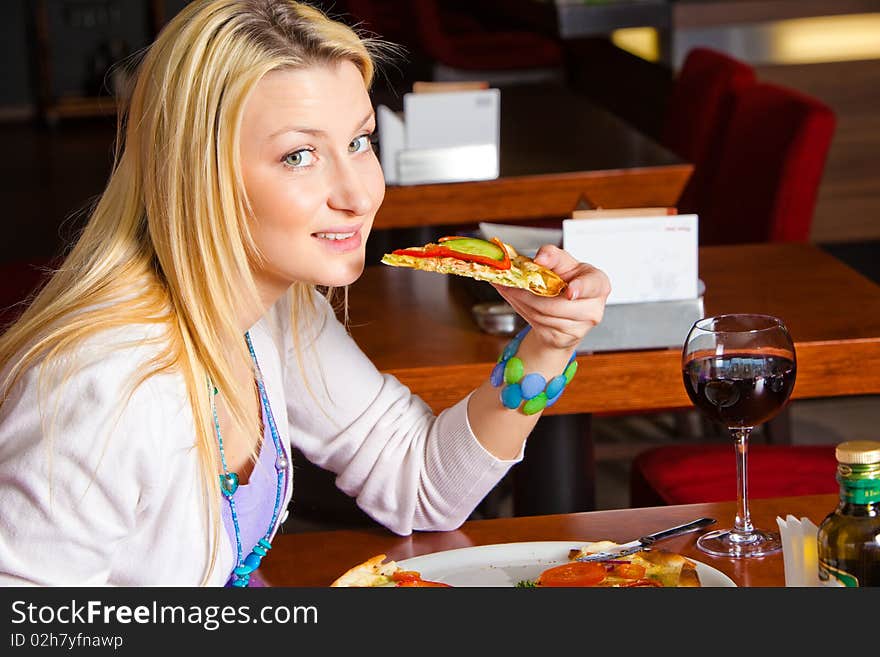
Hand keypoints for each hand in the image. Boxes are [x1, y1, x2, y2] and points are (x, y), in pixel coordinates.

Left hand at [492, 244, 610, 350]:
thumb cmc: (567, 280)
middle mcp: (594, 307)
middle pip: (557, 304)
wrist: (565, 307)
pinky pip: (539, 325)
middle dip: (529, 294)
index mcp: (598, 283)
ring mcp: (582, 326)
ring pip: (544, 315)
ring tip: (511, 290)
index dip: (580, 288)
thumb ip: (552, 255)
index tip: (569, 292)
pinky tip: (519, 302)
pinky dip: (523, 311)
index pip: (592, 285)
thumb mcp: (562, 263)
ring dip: (522, 302)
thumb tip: (539, 258)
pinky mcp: (566, 338)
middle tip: (510, 284)